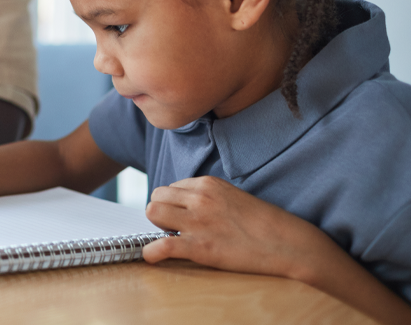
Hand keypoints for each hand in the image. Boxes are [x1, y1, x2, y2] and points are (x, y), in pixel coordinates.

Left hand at [142, 176, 330, 278]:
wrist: (288, 245)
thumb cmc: (264, 224)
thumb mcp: (232, 196)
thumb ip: (208, 196)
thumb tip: (187, 203)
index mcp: (207, 183)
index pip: (171, 187)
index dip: (174, 204)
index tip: (182, 216)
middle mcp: (199, 197)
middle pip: (157, 196)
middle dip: (162, 212)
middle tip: (176, 228)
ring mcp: (198, 221)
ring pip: (152, 212)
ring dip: (158, 227)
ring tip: (174, 238)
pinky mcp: (200, 247)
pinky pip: (161, 245)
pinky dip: (152, 252)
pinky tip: (154, 256)